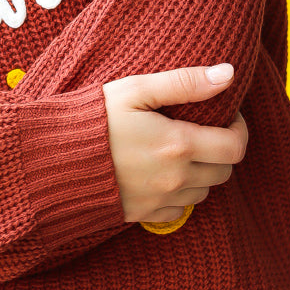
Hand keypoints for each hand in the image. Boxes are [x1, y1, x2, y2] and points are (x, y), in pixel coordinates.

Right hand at [102, 64, 247, 224]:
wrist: (50, 160)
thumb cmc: (92, 118)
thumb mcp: (136, 89)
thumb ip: (185, 82)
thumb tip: (227, 74)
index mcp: (179, 145)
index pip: (235, 147)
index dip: (239, 129)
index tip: (226, 116)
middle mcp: (175, 178)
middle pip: (224, 172)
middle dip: (221, 151)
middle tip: (204, 131)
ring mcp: (159, 200)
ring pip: (204, 193)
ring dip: (202, 173)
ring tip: (182, 151)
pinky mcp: (142, 214)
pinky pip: (178, 210)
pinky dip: (180, 194)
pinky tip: (163, 174)